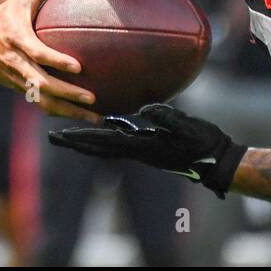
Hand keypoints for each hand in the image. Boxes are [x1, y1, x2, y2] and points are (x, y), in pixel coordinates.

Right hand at [0, 0, 98, 120]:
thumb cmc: (3, 15)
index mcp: (17, 38)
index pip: (37, 52)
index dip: (56, 60)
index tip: (78, 66)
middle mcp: (15, 62)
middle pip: (42, 84)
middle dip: (68, 94)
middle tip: (92, 98)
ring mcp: (15, 79)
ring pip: (42, 101)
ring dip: (67, 111)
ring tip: (94, 116)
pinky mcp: (16, 88)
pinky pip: (39, 103)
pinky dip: (59, 111)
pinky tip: (78, 114)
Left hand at [49, 103, 245, 196]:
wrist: (218, 161)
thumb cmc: (205, 144)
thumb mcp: (189, 127)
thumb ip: (167, 117)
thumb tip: (143, 108)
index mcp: (143, 147)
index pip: (104, 142)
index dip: (81, 138)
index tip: (59, 135)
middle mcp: (138, 151)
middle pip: (98, 148)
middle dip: (74, 142)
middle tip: (51, 137)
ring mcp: (143, 150)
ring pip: (107, 146)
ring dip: (86, 140)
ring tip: (68, 133)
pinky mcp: (150, 146)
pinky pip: (121, 140)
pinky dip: (106, 134)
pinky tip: (103, 123)